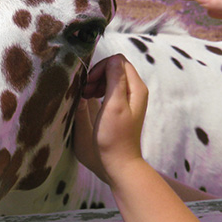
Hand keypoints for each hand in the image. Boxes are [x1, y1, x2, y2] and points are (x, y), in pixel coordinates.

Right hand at [73, 55, 147, 183]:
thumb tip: (112, 59)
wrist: (119, 161)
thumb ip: (115, 80)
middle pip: (115, 68)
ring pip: (111, 78)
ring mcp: (130, 99)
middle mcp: (136, 90)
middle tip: (84, 91)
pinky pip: (110, 89)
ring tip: (85, 96)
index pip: (118, 61)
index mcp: (136, 88)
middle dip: (97, 75)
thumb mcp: (113, 105)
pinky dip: (99, 91)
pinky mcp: (122, 107)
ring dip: (96, 83)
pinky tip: (91, 101)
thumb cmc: (114, 136)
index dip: (101, 68)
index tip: (89, 84)